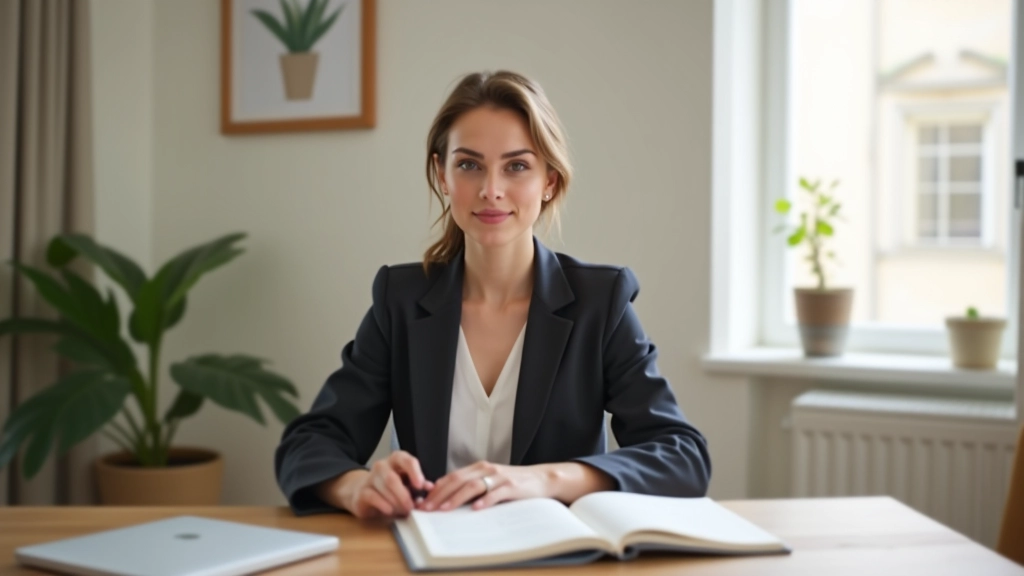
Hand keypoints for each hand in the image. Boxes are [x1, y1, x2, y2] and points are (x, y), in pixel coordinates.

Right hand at [321, 451, 433, 519]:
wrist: (363, 492)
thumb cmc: (391, 487)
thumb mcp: (406, 483)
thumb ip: (418, 484)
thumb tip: (430, 488)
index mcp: (396, 460)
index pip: (406, 460)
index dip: (414, 472)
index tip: (420, 485)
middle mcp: (382, 466)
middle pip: (392, 478)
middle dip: (403, 495)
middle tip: (411, 507)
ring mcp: (370, 478)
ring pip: (383, 488)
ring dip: (395, 502)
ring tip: (403, 511)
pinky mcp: (361, 492)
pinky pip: (372, 497)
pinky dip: (383, 505)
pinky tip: (389, 511)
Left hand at [419, 461, 551, 511]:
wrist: (541, 479)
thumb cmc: (513, 483)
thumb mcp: (490, 480)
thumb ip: (472, 485)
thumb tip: (447, 497)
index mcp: (478, 467)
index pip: (451, 477)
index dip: (436, 489)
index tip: (423, 502)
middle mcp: (486, 469)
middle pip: (458, 480)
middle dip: (440, 495)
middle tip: (427, 508)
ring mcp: (499, 477)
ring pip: (473, 486)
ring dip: (456, 498)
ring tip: (444, 509)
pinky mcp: (512, 486)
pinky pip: (495, 493)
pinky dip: (484, 501)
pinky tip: (475, 509)